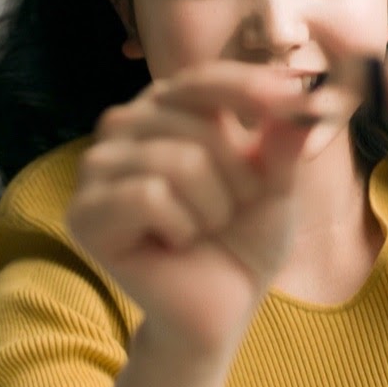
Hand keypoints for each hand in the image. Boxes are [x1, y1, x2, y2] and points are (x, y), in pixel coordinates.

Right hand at [66, 63, 316, 365]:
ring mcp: (97, 167)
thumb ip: (283, 141)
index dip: (251, 88)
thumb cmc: (244, 238)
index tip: (296, 102)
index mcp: (167, 106)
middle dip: (237, 174)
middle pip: (198, 123)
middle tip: (234, 210)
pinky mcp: (85, 212)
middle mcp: (124, 125)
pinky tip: (176, 242)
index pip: (206, 79)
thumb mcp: (275, 184)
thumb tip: (303, 95)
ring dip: (213, 206)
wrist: (222, 307)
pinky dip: (182, 226)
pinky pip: (149, 196)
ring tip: (206, 227)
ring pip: (177, 161)